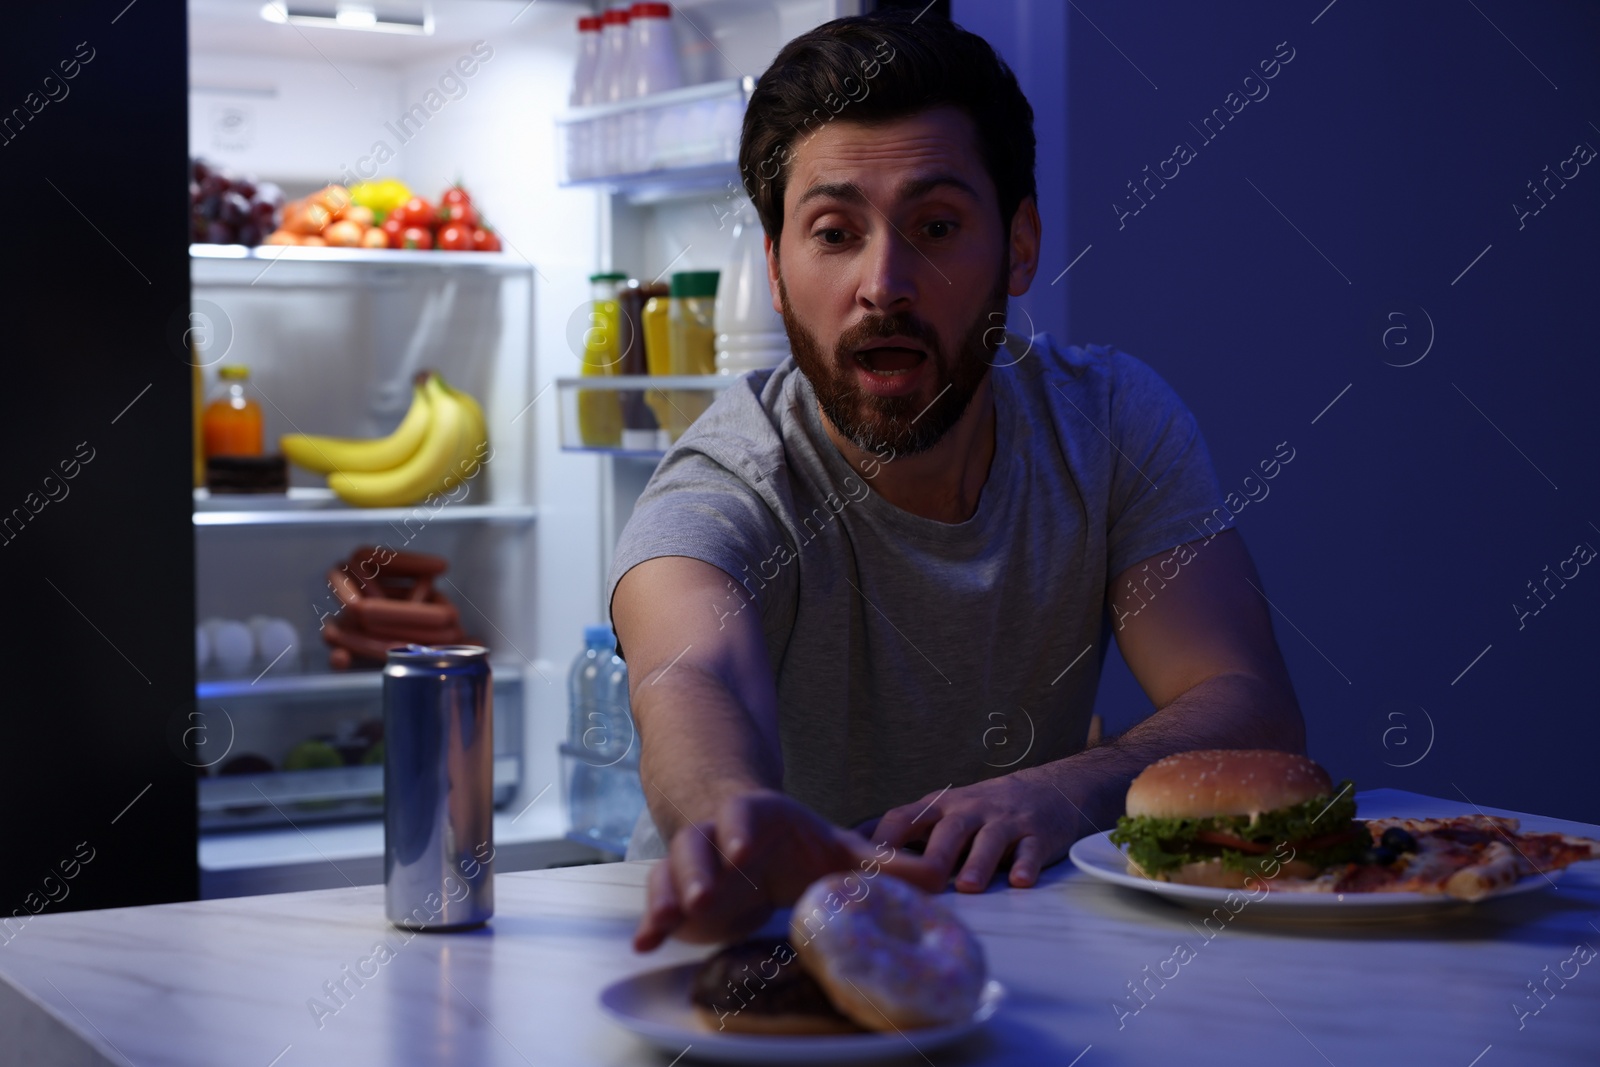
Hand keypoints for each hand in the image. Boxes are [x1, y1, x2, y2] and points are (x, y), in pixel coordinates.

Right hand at [633, 788, 945, 951]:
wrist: (743, 836)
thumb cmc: (790, 844)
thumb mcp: (835, 852)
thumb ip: (882, 866)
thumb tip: (940, 877)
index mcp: (754, 817)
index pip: (744, 813)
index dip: (741, 827)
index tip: (743, 848)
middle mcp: (716, 837)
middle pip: (698, 843)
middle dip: (696, 867)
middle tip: (700, 897)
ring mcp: (692, 865)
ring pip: (670, 871)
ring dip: (667, 895)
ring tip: (665, 924)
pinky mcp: (677, 896)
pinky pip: (658, 902)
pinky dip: (650, 922)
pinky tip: (646, 942)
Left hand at [866, 770, 1083, 892]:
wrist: (1048, 789)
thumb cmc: (982, 811)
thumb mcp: (943, 813)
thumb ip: (908, 833)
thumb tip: (855, 852)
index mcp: (940, 808)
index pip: (905, 817)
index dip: (885, 840)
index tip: (867, 866)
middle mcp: (970, 811)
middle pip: (949, 829)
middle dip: (935, 856)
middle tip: (923, 883)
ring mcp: (1004, 821)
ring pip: (990, 839)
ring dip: (978, 863)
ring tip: (969, 887)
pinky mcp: (1036, 834)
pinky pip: (1030, 849)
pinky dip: (1026, 865)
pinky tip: (1021, 881)